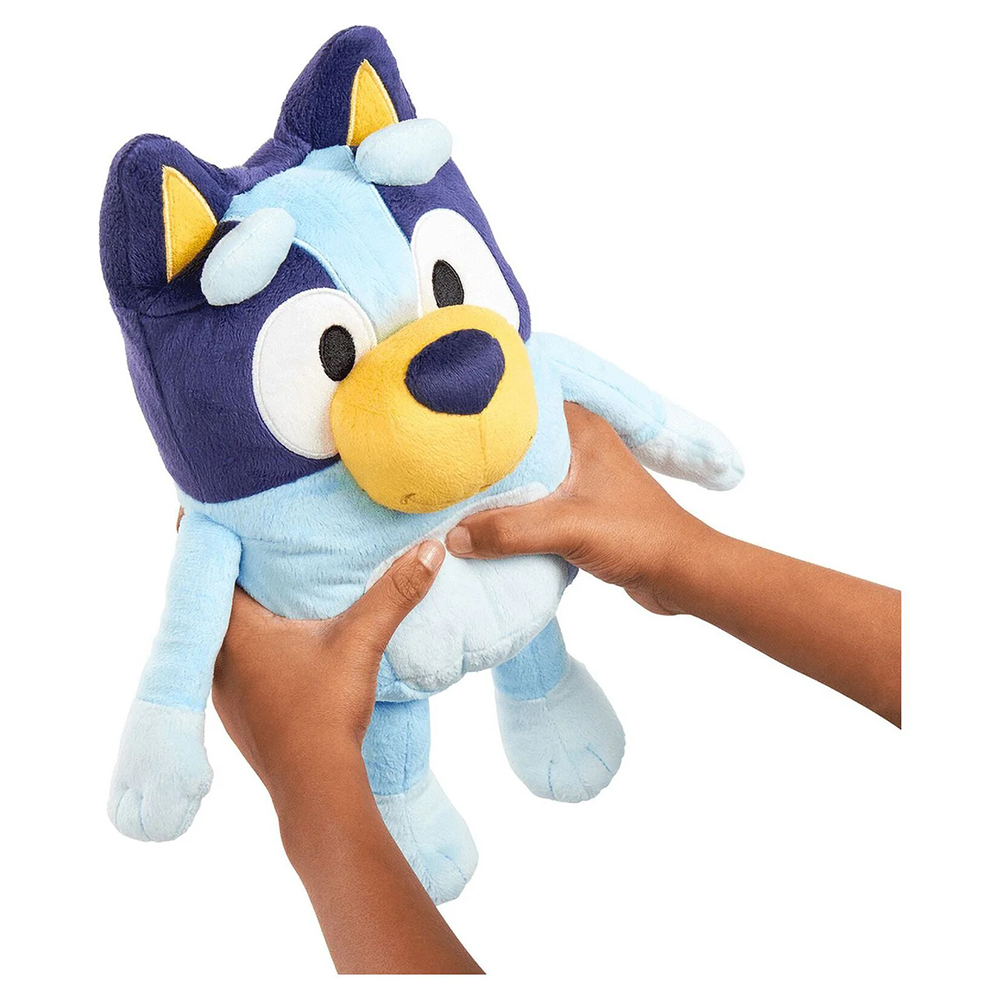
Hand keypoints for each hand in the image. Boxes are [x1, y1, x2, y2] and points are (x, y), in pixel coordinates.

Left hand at [212, 541, 444, 807]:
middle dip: (232, 561)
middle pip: (211, 592)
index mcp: (231, 630)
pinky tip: (279, 632)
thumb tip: (432, 549)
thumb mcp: (360, 642)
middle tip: (253, 525)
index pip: (205, 561)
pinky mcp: (238, 708)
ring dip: (239, 602)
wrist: (315, 790)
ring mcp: (222, 687)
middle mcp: (214, 656)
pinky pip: (234, 654)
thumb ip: (394, 592)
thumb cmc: (324, 712)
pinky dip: (249, 634)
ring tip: (267, 572)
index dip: (208, 525)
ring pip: (221, 627)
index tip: (218, 496)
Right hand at [446, 403, 708, 614]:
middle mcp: (580, 444)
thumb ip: (509, 531)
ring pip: (525, 475)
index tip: (444, 422)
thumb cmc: (637, 536)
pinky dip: (512, 512)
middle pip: (517, 444)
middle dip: (482, 457)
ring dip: (496, 490)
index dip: (484, 412)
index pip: (521, 404)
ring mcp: (581, 476)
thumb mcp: (567, 527)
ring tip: (452, 496)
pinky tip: (483, 525)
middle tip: (438, 467)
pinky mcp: (580, 506)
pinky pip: (534, 501)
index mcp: (580, 428)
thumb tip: (452, 538)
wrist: (681, 573)